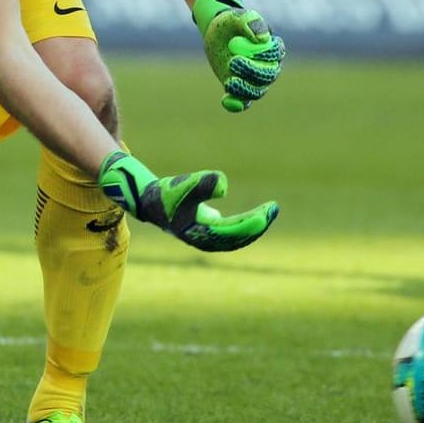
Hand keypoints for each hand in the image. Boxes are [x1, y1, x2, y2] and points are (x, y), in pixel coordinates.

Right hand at [98, 151, 277, 251]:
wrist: (149, 202)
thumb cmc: (167, 194)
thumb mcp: (185, 185)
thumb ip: (204, 183)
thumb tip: (226, 186)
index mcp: (200, 233)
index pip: (233, 232)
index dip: (251, 223)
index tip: (266, 213)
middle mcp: (205, 239)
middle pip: (238, 236)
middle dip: (257, 224)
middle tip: (274, 208)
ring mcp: (206, 235)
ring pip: (235, 235)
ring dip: (253, 224)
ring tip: (270, 211)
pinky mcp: (207, 228)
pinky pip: (230, 230)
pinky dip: (243, 224)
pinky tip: (255, 217)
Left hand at [192, 0, 284, 112]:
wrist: (216, 34)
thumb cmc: (230, 23)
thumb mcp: (237, 17)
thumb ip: (251, 23)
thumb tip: (263, 39)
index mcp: (273, 47)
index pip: (276, 55)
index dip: (263, 55)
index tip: (248, 49)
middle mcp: (268, 66)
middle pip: (267, 75)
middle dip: (252, 71)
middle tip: (232, 62)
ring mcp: (255, 80)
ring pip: (257, 91)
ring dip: (244, 88)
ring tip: (228, 81)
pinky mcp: (242, 88)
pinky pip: (244, 101)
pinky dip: (237, 104)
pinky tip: (226, 100)